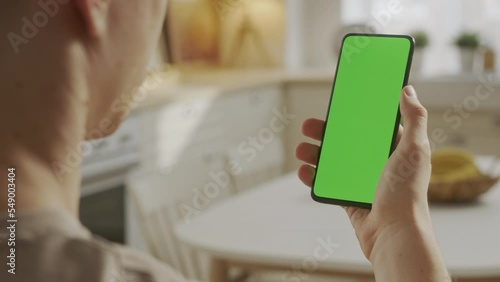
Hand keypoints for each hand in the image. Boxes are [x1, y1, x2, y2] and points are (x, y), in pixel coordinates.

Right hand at [296, 86, 448, 280]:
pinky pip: (328, 183)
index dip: (355, 115)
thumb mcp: (414, 150)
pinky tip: (303, 171)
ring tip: (301, 150)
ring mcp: (361, 181)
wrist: (393, 234)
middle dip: (326, 134)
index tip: (337, 105)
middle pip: (347, 142)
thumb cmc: (406, 193)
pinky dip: (314, 177)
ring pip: (333, 162)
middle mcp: (378, 164)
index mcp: (394, 150)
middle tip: (308, 126)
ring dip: (315, 154)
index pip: (371, 126)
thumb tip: (407, 90)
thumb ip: (414, 118)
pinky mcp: (349, 198)